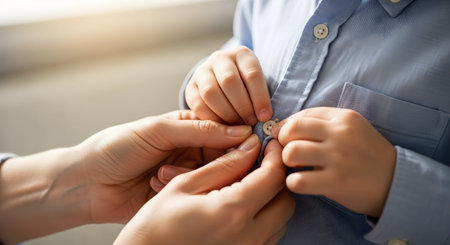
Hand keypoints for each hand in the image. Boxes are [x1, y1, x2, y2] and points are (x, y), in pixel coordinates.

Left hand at [75, 110, 251, 223]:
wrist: (88, 182)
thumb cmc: (117, 147)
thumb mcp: (158, 130)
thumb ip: (199, 129)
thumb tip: (241, 131)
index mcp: (188, 128)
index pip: (224, 131)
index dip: (237, 138)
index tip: (249, 145)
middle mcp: (192, 150)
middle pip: (224, 156)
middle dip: (216, 162)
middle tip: (202, 165)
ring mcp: (186, 174)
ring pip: (212, 177)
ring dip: (190, 176)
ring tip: (159, 175)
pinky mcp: (180, 195)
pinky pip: (197, 194)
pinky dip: (181, 189)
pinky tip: (157, 184)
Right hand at [114, 137, 294, 244]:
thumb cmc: (155, 225)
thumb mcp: (185, 185)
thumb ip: (224, 165)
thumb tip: (250, 146)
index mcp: (232, 212)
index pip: (273, 178)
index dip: (275, 156)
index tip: (270, 143)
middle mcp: (248, 237)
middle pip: (286, 200)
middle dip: (278, 178)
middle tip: (261, 162)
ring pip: (281, 220)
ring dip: (273, 198)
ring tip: (250, 183)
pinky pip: (269, 235)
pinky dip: (265, 217)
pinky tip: (243, 206)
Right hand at [186, 46, 271, 124]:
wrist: (226, 83)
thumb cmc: (249, 89)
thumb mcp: (258, 86)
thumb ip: (260, 100)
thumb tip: (264, 120)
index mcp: (242, 54)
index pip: (252, 74)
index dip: (260, 97)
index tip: (265, 116)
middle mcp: (220, 59)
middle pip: (229, 81)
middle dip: (242, 106)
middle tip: (250, 123)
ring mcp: (202, 71)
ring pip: (210, 92)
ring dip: (226, 113)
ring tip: (237, 126)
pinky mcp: (191, 87)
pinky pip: (198, 104)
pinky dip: (211, 118)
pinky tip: (222, 127)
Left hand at [271, 107, 395, 216]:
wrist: (396, 181)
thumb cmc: (367, 154)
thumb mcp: (352, 128)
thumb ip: (323, 123)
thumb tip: (285, 127)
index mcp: (343, 118)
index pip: (301, 115)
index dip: (285, 127)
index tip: (283, 137)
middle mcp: (340, 134)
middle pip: (292, 130)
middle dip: (282, 141)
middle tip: (288, 152)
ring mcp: (338, 158)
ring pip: (292, 152)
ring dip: (286, 161)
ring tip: (295, 167)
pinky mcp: (336, 182)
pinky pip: (298, 181)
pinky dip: (293, 183)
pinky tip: (301, 182)